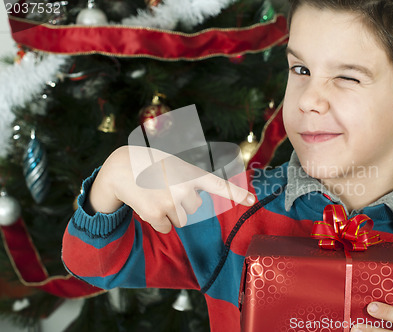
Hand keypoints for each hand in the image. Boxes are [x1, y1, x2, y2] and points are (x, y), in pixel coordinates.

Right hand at [87, 146, 254, 232]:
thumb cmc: (150, 163)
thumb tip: (198, 201)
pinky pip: (166, 228)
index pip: (219, 185)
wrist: (120, 168)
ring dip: (170, 213)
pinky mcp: (156, 215)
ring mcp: (170, 203)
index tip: (251, 200)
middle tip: (165, 188)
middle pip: (194, 209)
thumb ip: (191, 178)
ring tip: (156, 194)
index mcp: (191, 173)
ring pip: (181, 220)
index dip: (237, 193)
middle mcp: (184, 189)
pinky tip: (148, 203)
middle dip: (182, 203)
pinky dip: (158, 220)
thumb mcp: (175, 163)